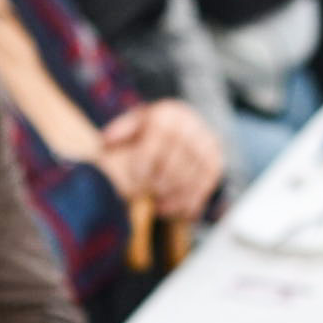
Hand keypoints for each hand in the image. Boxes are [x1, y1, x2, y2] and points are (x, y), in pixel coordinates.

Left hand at [97, 101, 224, 219]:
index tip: (135, 178)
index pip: (159, 138)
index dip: (145, 161)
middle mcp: (192, 126)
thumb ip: (121, 130)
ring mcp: (208, 145)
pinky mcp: (216, 163)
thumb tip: (107, 141)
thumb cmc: (153, 129)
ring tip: (156, 203)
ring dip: (171, 196)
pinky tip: (169, 208)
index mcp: (169, 114)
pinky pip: (203, 187)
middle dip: (158, 183)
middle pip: (176, 163)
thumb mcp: (135, 123)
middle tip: (145, 194)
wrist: (186, 128)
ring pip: (190, 178)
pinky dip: (185, 203)